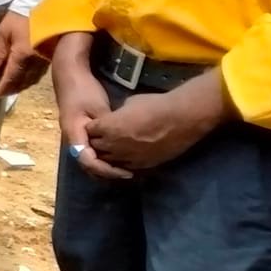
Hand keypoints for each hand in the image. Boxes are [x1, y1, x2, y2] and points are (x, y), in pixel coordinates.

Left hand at [0, 13, 46, 97]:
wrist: (45, 4)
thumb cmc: (21, 15)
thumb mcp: (4, 31)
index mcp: (22, 56)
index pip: (11, 77)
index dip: (3, 87)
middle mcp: (35, 61)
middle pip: (24, 81)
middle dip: (13, 88)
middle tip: (4, 91)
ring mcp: (46, 59)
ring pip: (34, 78)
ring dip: (23, 84)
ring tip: (13, 85)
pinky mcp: (52, 55)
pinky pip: (41, 71)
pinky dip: (32, 76)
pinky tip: (27, 75)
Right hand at [51, 38, 131, 179]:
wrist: (70, 77)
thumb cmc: (83, 90)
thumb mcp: (98, 107)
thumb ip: (107, 126)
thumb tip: (120, 142)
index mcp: (74, 134)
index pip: (87, 161)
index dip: (106, 170)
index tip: (126, 172)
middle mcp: (73, 141)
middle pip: (87, 166)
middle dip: (108, 173)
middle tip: (131, 174)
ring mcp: (76, 138)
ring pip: (89, 161)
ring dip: (106, 167)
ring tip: (127, 170)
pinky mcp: (81, 135)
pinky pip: (92, 153)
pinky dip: (104, 159)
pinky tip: (119, 158)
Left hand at [87, 71, 230, 171]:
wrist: (181, 118)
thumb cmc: (155, 105)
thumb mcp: (130, 103)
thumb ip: (118, 114)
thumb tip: (117, 117)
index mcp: (107, 127)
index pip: (89, 130)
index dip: (94, 127)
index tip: (99, 124)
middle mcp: (113, 145)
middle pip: (95, 147)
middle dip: (98, 142)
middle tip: (106, 136)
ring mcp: (127, 157)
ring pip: (108, 161)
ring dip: (109, 154)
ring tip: (116, 147)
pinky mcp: (141, 165)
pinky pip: (125, 167)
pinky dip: (123, 162)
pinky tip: (128, 156)